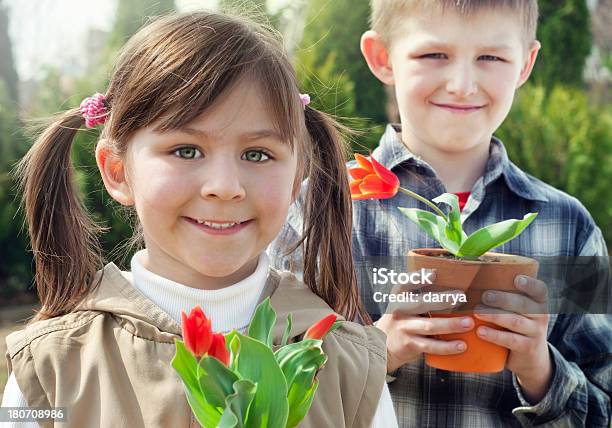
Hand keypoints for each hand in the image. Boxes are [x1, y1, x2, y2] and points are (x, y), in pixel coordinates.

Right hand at [375, 276, 472, 372]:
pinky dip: (447, 346)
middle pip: (420, 303)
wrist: (383, 345)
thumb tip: (449, 284)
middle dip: (442, 300)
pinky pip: (431, 345)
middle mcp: (398, 311)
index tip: (434, 274)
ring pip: (428, 326)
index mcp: (398, 298)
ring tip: (468, 323)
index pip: (404, 284)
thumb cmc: (403, 320)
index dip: (418, 278)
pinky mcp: (409, 345)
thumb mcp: (403, 305)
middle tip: (461, 297)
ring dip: (450, 324)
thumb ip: (420, 295)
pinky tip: (461, 345)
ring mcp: (403, 328)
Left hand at [474, 275, 551, 402]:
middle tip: (485, 296)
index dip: (530, 284)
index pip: (539, 290)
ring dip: (495, 316)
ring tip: (477, 313)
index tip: (516, 279)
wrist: (530, 358)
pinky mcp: (527, 348)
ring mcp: (535, 333)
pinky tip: (480, 332)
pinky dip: (495, 335)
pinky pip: (511, 340)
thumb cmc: (515, 326)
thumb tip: (474, 280)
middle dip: (503, 299)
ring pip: (516, 322)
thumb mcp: (516, 311)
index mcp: (538, 303)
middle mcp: (540, 316)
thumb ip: (505, 298)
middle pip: (524, 305)